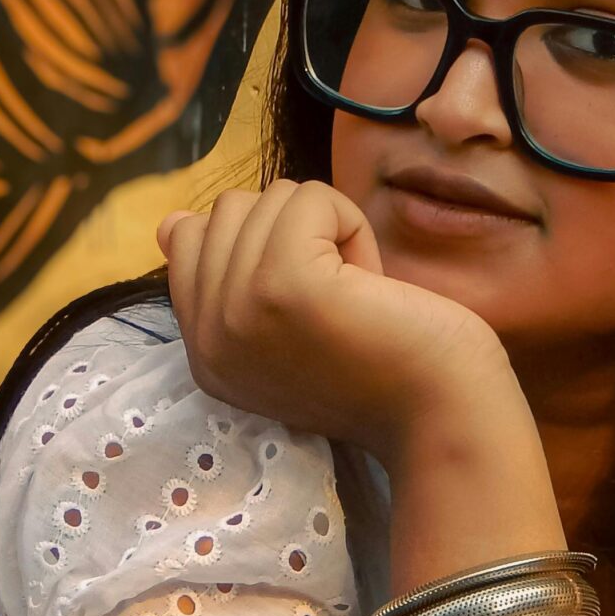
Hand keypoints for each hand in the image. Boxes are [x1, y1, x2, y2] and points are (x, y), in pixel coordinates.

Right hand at [158, 180, 515, 462]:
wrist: (442, 417)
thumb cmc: (385, 368)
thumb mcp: (286, 329)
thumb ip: (231, 281)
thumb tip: (172, 221)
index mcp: (205, 353)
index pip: (186, 240)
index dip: (258, 242)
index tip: (306, 296)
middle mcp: (209, 338)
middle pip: (226, 211)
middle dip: (295, 233)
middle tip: (338, 297)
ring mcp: (239, 310)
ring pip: (269, 199)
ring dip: (328, 231)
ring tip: (355, 293)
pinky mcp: (282, 283)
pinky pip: (308, 198)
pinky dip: (350, 224)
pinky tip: (369, 280)